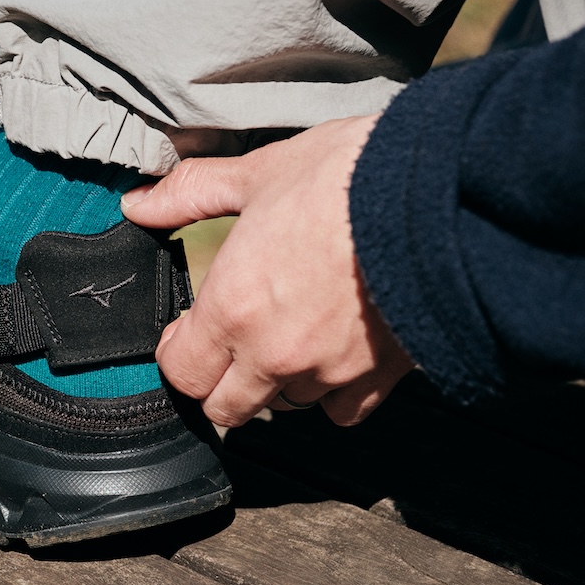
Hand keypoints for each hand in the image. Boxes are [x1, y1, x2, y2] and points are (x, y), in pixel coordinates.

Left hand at [121, 115, 414, 426]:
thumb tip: (140, 203)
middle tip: (232, 343)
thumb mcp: (259, 173)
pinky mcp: (380, 377)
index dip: (179, 354)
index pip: (182, 373)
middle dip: (219, 381)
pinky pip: (343, 411)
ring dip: (278, 381)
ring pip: (286, 405)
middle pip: (225, 407)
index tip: (188, 333)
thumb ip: (191, 195)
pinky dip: (335, 393)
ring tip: (291, 335)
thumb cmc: (349, 178)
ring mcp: (329, 370)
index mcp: (233, 308)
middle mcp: (274, 353)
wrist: (444, 191)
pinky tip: (337, 355)